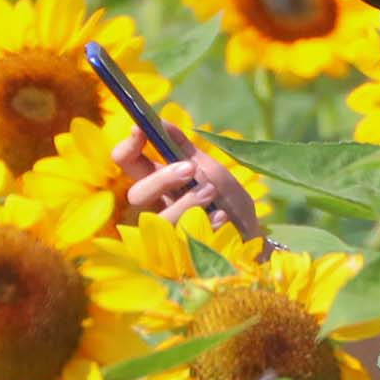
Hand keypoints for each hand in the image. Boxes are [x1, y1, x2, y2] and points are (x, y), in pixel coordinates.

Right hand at [112, 132, 258, 237]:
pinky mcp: (181, 257)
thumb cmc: (229, 203)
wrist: (251, 238)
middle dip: (160, 179)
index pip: (128, 164)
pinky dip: (206, 224)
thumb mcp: (211, 171)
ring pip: (158, 220)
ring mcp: (166, 235)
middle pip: (135, 194)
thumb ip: (186, 151)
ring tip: (212, 193)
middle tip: (189, 169)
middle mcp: (156, 209)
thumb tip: (162, 121)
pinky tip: (222, 219)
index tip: (140, 129)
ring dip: (187, 203)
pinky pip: (182, 242)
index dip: (127, 147)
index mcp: (159, 183)